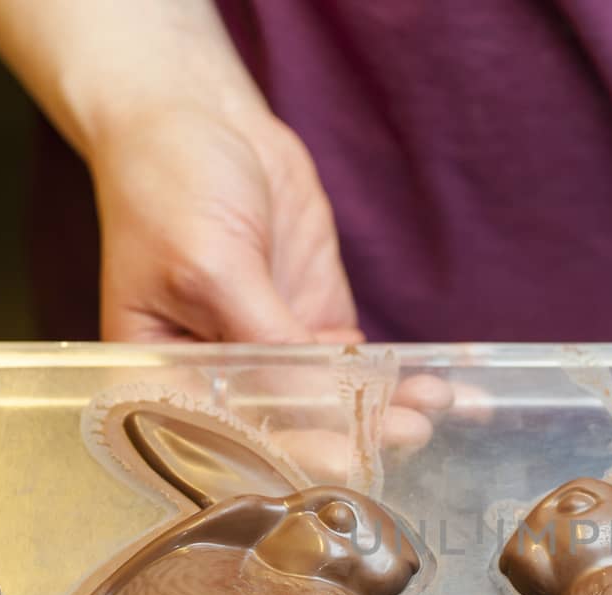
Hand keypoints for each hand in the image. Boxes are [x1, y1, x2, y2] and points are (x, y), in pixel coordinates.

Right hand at [87, 103, 464, 464]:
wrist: (198, 117)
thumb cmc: (170, 186)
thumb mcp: (211, 265)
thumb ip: (261, 337)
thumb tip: (316, 402)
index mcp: (165, 382)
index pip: (232, 441)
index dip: (291, 454)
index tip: (348, 459)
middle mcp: (219, 384)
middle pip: (292, 432)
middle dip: (353, 434)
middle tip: (409, 432)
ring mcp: (274, 357)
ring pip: (335, 405)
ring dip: (387, 410)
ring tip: (437, 405)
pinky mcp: (316, 328)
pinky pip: (361, 368)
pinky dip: (402, 378)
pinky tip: (446, 385)